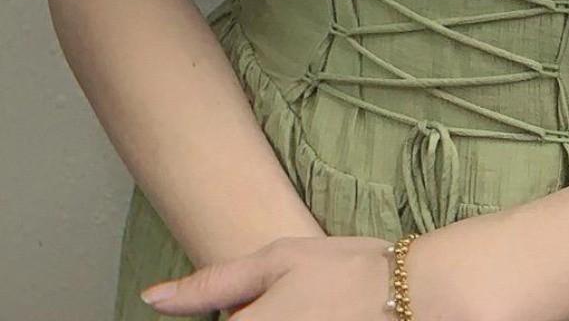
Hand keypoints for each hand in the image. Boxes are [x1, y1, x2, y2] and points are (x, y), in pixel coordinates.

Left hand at [140, 233, 393, 317]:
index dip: (225, 312)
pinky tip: (313, 315)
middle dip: (247, 315)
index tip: (247, 302)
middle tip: (291, 296)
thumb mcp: (275, 259)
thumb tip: (153, 298)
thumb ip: (210, 284)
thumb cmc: (342, 269)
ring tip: (305, 304)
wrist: (409, 293)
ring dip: (271, 319)